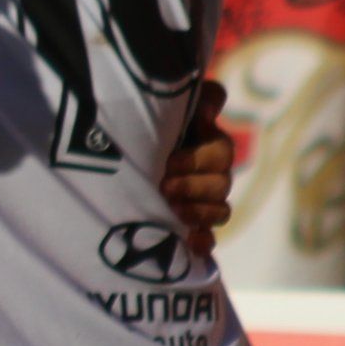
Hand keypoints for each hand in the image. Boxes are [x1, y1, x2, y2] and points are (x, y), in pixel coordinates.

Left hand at [160, 77, 236, 250]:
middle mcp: (211, 173)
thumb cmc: (147, 120)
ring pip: (220, 211)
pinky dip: (203, 242)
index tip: (169, 162)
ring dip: (198, 212)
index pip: (221, 153)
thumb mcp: (167, 103)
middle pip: (222, 184)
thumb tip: (209, 109)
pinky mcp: (193, 223)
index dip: (199, 160)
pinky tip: (193, 245)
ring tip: (171, 209)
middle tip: (164, 186)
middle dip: (193, 186)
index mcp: (208, 144)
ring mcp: (204, 200)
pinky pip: (208, 237)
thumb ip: (197, 99)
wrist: (122, 151)